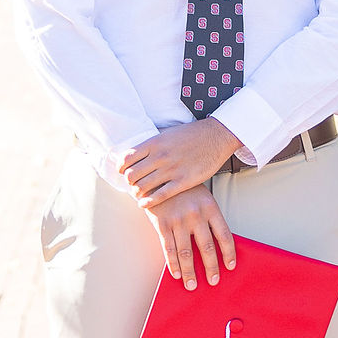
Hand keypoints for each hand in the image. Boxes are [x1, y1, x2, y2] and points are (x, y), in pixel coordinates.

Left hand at [120, 118, 243, 207]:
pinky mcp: (183, 181)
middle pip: (132, 175)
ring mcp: (172, 169)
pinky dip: (148, 202)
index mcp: (155, 143)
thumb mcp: (167, 133)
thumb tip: (136, 152)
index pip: (127, 158)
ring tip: (139, 194)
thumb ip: (152, 144)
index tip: (123, 172)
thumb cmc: (191, 134)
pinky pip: (160, 195)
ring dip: (137, 192)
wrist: (216, 136)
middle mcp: (160, 156)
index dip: (121, 168)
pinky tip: (144, 204)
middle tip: (133, 184)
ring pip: (143, 186)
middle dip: (129, 182)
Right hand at [143, 184, 236, 288]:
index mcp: (210, 207)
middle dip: (211, 268)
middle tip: (213, 281)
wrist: (158, 176)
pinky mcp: (162, 223)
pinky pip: (168, 248)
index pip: (224, 235)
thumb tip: (219, 245)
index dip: (228, 253)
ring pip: (186, 252)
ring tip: (192, 285)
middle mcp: (195, 214)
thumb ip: (210, 218)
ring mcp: (178, 219)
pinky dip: (172, 264)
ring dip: (189, 272)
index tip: (230, 266)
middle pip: (206, 247)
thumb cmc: (184, 189)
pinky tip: (176, 274)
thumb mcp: (203, 198)